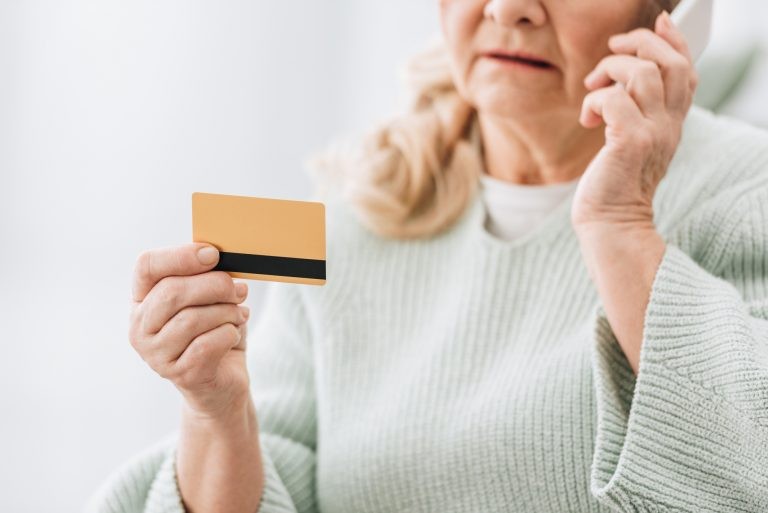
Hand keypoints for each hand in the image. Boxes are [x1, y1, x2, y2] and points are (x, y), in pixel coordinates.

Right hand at [129, 243, 251, 419]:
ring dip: (226, 312)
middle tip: (238, 290)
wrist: (223, 382)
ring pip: (192, 319)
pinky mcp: (180, 375)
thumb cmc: (214, 333)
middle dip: (215, 285)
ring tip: (239, 314)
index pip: (147, 266)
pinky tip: (233, 335)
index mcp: (142, 300)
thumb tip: (215, 257)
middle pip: (172, 292)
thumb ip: (205, 277)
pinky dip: (229, 334)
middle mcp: (140, 328)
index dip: (181, 256)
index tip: (213, 254)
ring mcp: (156, 355)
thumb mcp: (208, 299)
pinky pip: (208, 345)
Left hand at [571, 10, 698, 231]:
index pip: (686, 70)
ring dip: (610, 69)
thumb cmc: (612, 184)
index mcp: (672, 123)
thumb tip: (618, 79)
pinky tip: (587, 119)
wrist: (611, 223)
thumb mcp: (631, 142)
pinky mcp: (630, 143)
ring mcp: (653, 133)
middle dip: (639, 42)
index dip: (675, 40)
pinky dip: (594, 100)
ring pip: (642, 73)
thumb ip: (635, 112)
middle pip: (670, 62)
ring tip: (592, 88)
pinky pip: (613, 98)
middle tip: (612, 47)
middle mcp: (669, 125)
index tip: (659, 22)